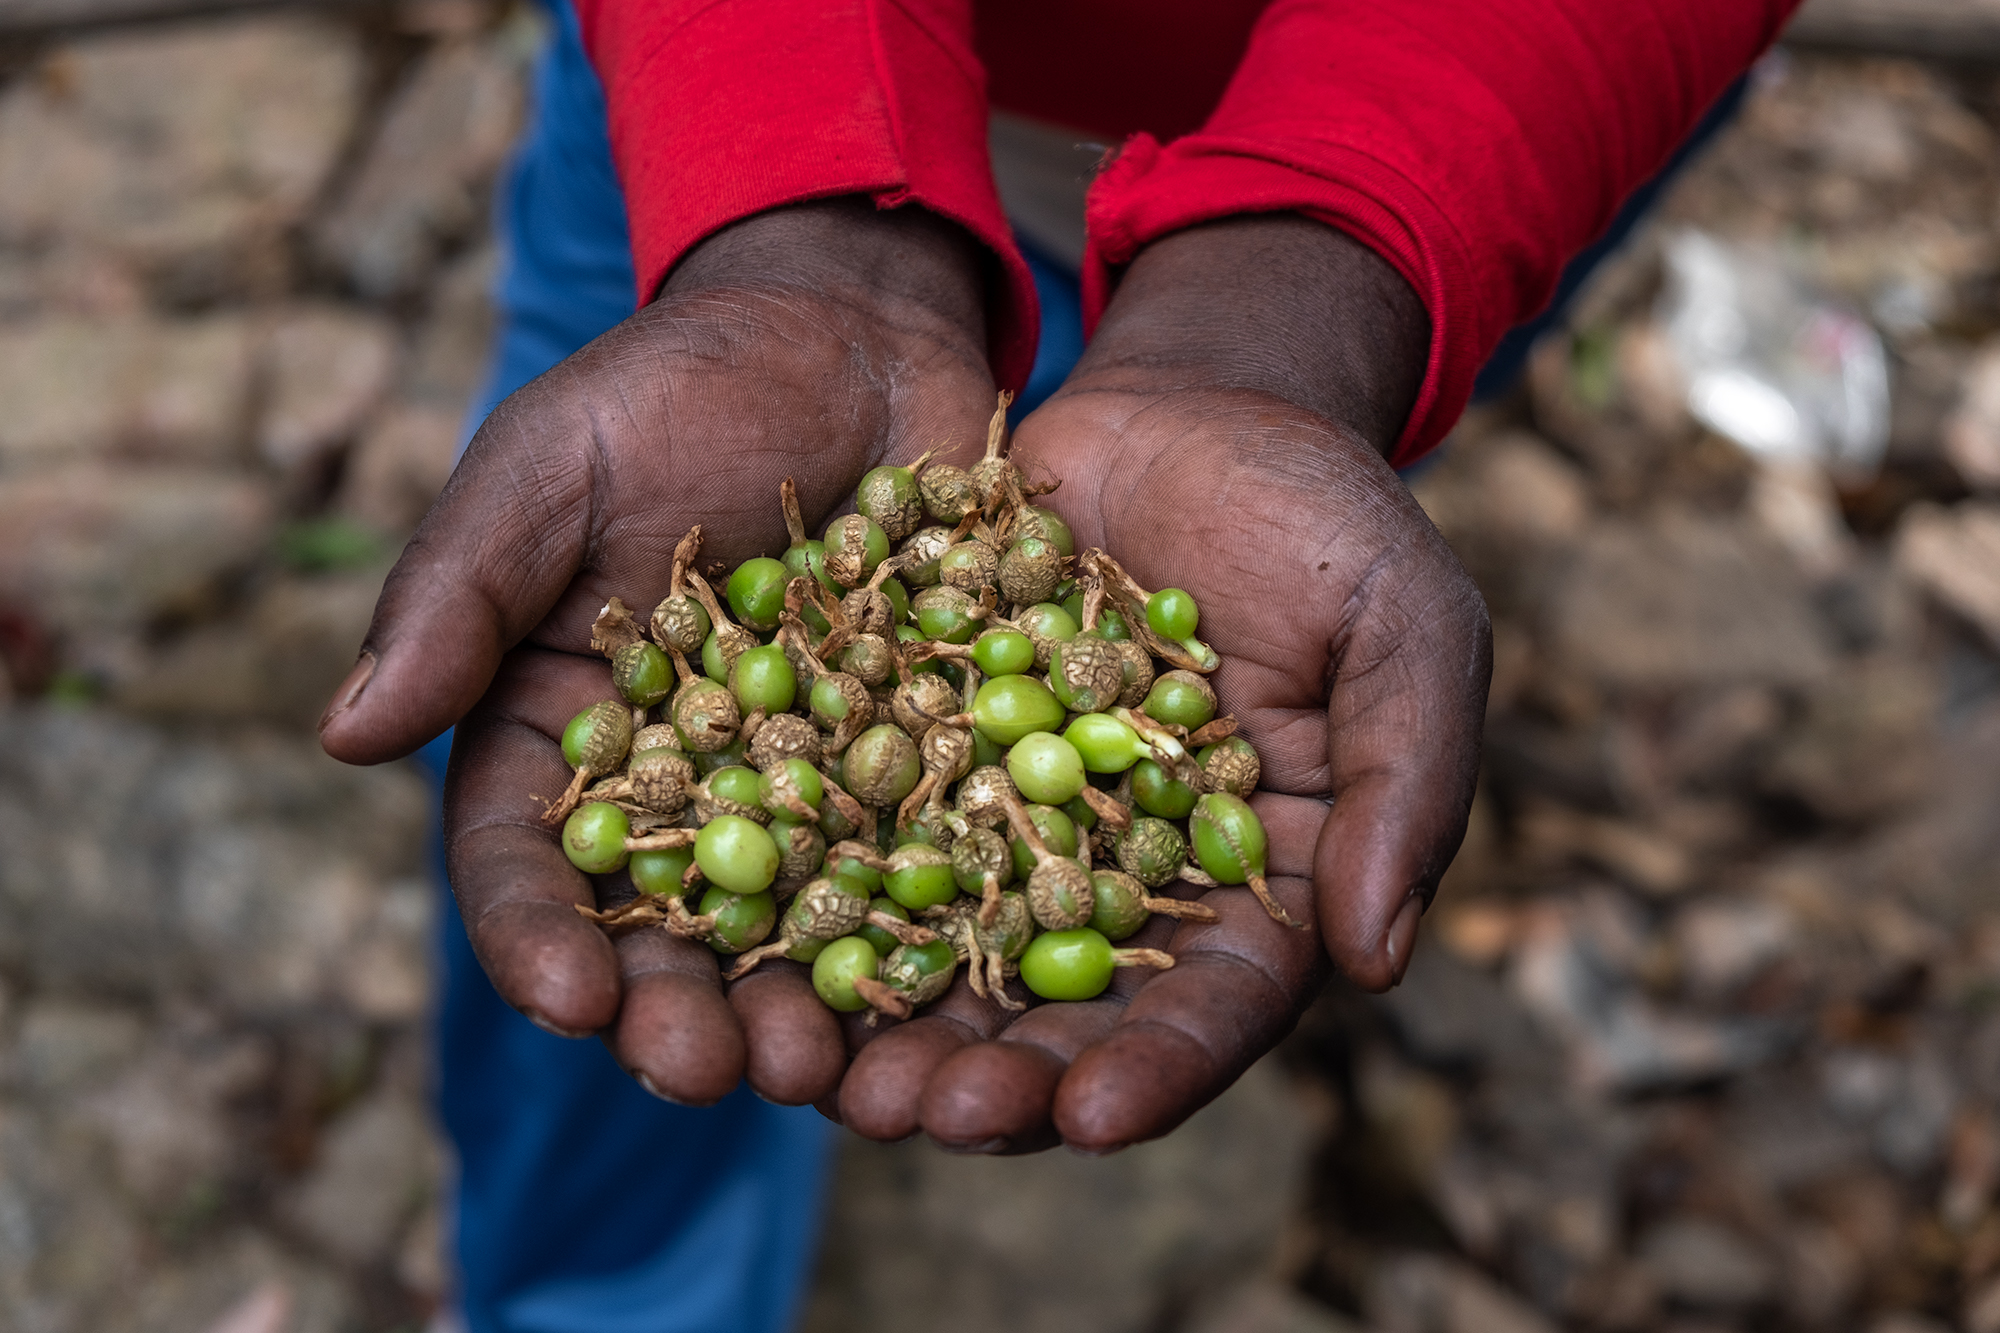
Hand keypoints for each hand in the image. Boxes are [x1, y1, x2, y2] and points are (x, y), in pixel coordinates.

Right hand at [317, 199, 999, 1105]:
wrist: (852, 333)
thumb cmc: (676, 384)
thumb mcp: (554, 465)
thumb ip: (460, 593)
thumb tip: (343, 735)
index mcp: (565, 731)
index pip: (527, 860)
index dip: (537, 939)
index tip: (568, 1000)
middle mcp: (683, 785)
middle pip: (665, 930)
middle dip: (677, 1012)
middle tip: (709, 1073)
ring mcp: (811, 783)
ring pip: (800, 926)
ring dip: (807, 1011)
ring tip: (831, 1073)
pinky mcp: (926, 761)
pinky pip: (929, 860)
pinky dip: (937, 930)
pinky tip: (956, 987)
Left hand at [830, 216, 1491, 1151]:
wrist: (1196, 410)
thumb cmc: (1325, 521)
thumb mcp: (1404, 631)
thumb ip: (1401, 787)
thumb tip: (1378, 960)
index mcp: (1249, 883)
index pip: (1216, 1003)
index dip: (1160, 1066)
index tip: (1094, 1115)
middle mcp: (1122, 877)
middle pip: (1059, 1006)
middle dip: (992, 1074)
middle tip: (918, 1116)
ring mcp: (1012, 819)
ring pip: (941, 942)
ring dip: (878, 1014)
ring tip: (811, 1064)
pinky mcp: (925, 747)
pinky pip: (859, 822)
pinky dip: (804, 874)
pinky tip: (738, 921)